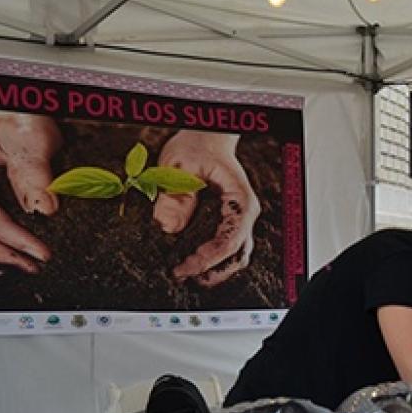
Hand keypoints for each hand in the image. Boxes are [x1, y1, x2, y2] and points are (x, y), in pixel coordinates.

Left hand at [152, 131, 257, 286]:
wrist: (207, 138)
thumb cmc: (196, 146)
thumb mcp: (177, 164)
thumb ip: (173, 196)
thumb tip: (166, 227)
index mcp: (240, 199)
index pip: (229, 239)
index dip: (208, 259)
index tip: (184, 268)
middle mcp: (245, 213)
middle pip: (238, 254)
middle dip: (212, 271)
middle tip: (181, 275)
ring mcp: (239, 219)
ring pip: (237, 256)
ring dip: (215, 270)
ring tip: (187, 274)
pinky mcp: (230, 221)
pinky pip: (228, 248)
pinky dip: (213, 260)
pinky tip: (192, 262)